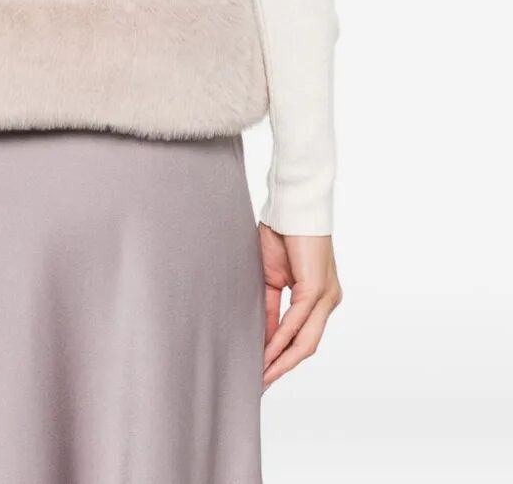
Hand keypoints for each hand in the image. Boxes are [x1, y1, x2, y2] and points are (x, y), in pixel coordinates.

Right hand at [259, 225, 341, 387]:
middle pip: (307, 346)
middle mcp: (328, 301)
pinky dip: (281, 338)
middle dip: (283, 366)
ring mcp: (326, 296)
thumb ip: (272, 308)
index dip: (283, 355)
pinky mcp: (316, 289)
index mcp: (319, 297)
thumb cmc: (281, 234)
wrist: (292, 207)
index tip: (264, 371)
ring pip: (305, 340)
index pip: (302, 336)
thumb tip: (265, 336)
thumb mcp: (272, 278)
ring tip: (262, 375)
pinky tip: (267, 350)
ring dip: (282, 360)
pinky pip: (297, 321)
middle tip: (262, 383)